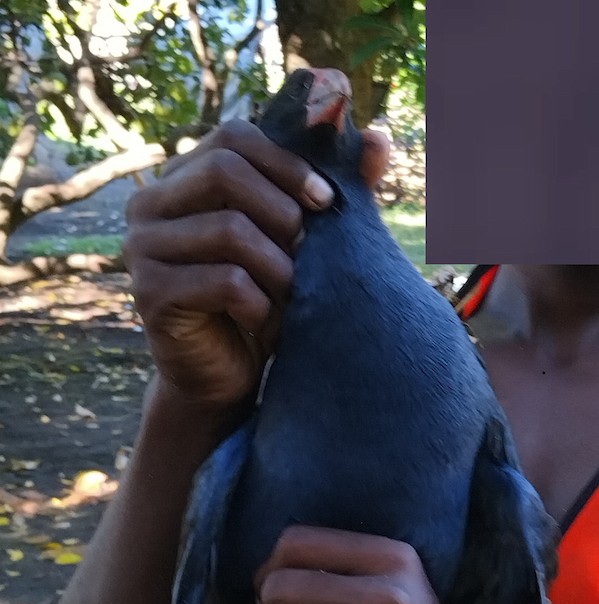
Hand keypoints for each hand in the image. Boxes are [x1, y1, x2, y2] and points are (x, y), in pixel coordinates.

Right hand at [125, 121, 388, 413]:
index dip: (285, 163)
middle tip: (306, 252)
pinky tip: (270, 327)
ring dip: (278, 268)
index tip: (325, 201)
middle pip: (223, 171)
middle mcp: (149, 206)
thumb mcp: (296, 242)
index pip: (232, 137)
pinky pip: (226, 283)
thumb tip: (379, 139)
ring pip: (230, 230)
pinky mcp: (151, 295)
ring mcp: (141, 250)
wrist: (223, 378)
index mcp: (180, 180)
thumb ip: (330, 190)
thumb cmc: (260, 302)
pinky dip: (262, 307)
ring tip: (291, 297)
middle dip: (281, 210)